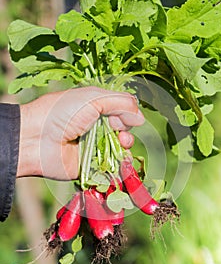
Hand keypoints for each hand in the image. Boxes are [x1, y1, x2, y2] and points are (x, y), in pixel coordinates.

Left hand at [17, 86, 143, 179]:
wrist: (37, 139)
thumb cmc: (62, 112)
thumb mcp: (92, 98)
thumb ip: (120, 103)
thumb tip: (141, 118)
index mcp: (95, 106)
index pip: (121, 109)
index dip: (127, 111)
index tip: (126, 114)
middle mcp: (96, 126)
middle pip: (123, 127)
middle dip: (127, 127)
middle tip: (118, 128)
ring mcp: (94, 146)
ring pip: (120, 146)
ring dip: (126, 143)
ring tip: (121, 142)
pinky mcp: (92, 165)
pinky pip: (112, 165)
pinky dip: (121, 163)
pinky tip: (122, 158)